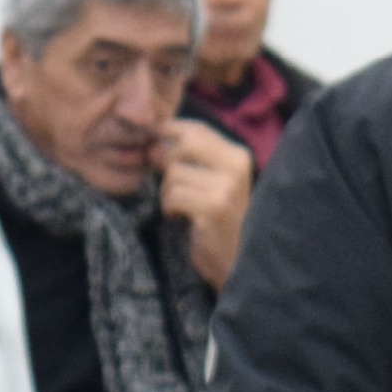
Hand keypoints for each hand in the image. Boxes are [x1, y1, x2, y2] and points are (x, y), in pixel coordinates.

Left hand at [156, 119, 256, 288]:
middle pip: (184, 144)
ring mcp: (225, 188)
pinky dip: (169, 208)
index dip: (170, 132)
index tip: (156, 144)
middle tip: (171, 186)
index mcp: (238, 156)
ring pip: (174, 173)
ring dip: (167, 193)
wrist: (238, 262)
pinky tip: (181, 218)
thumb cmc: (220, 222)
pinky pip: (173, 196)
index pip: (197, 129)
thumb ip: (189, 160)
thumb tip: (154, 144)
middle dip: (168, 164)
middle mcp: (235, 167)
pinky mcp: (213, 208)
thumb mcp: (211, 183)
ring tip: (180, 208)